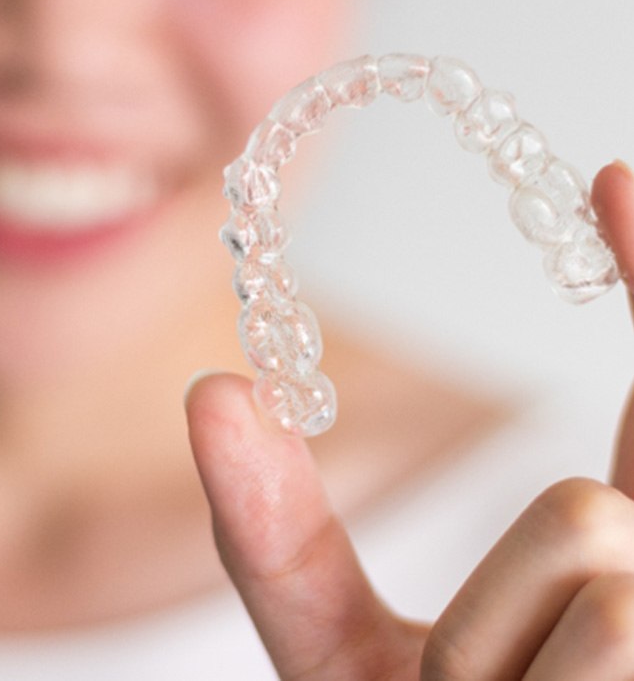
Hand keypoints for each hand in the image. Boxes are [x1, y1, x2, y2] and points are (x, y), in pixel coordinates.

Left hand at [185, 161, 633, 679]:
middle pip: (582, 505)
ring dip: (497, 663)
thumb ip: (278, 534)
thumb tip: (211, 390)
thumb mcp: (336, 655)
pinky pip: (604, 599)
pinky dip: (500, 673)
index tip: (608, 175)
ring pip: (590, 547)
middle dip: (495, 618)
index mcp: (608, 560)